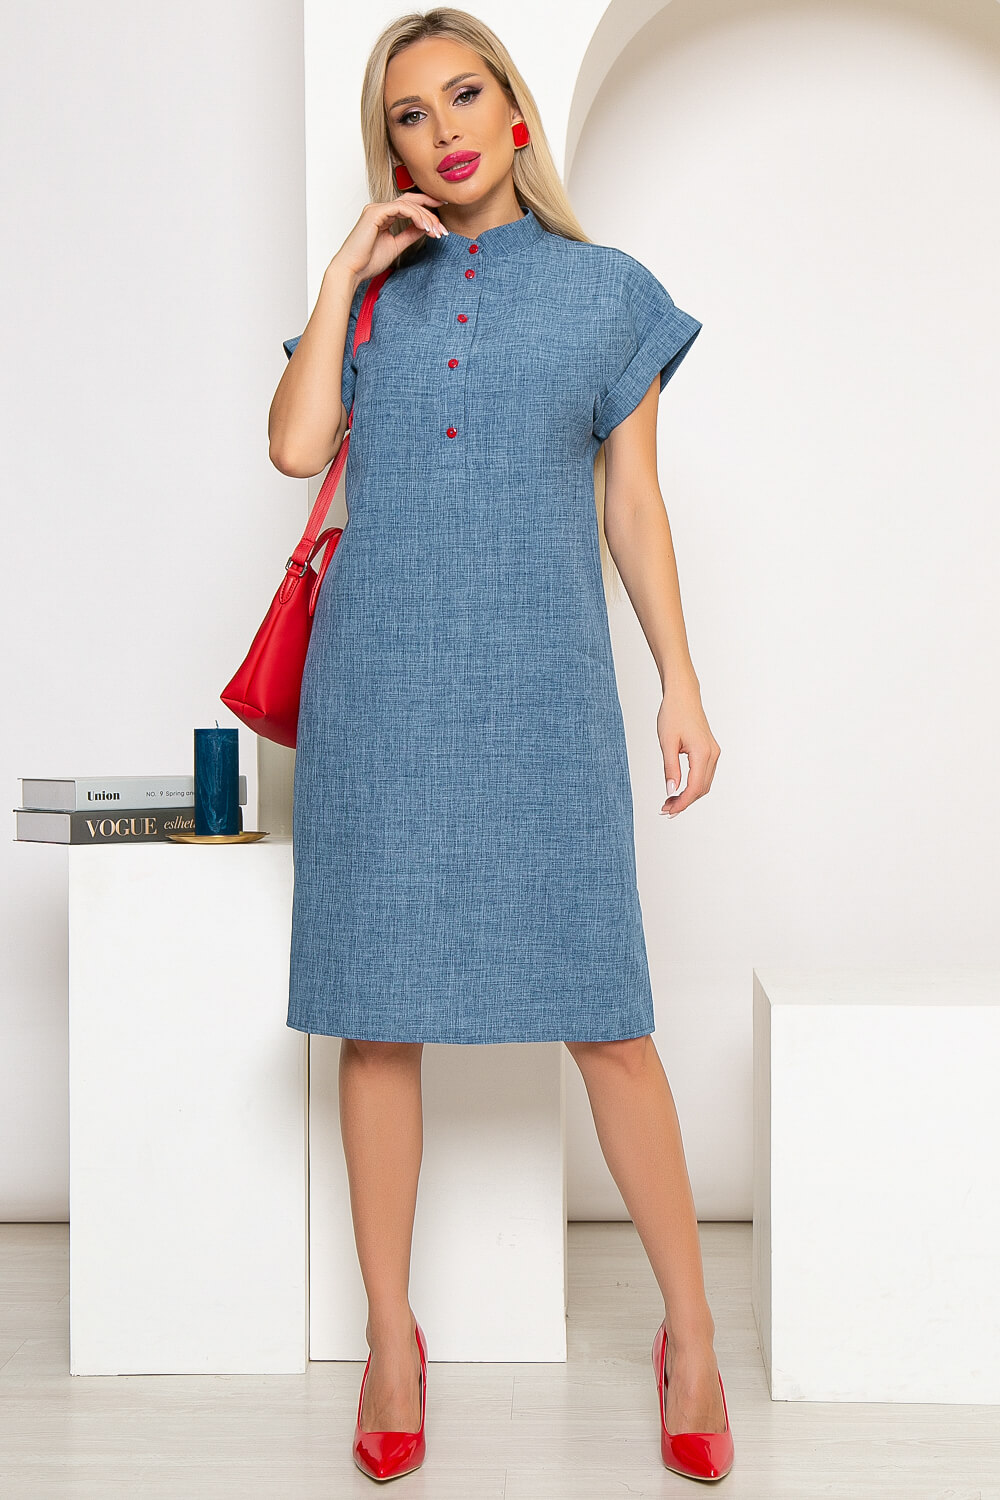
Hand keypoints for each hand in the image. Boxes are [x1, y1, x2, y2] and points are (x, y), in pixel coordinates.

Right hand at [328, 193, 449, 283]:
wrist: (352, 270)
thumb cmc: (368, 262)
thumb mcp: (396, 245)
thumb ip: (410, 234)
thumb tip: (425, 228)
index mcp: (383, 216)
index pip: (409, 206)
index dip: (427, 210)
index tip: (441, 222)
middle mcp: (380, 209)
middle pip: (411, 201)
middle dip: (430, 211)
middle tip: (443, 227)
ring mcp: (377, 209)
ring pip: (409, 204)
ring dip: (426, 217)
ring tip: (436, 232)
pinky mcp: (375, 212)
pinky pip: (401, 208)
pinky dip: (416, 216)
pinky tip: (425, 227)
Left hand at [656, 680, 720, 816]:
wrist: (683, 695)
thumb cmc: (674, 714)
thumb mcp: (667, 742)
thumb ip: (670, 769)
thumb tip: (671, 791)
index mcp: (703, 753)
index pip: (695, 787)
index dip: (682, 803)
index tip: (667, 810)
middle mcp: (713, 754)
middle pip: (701, 789)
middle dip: (684, 802)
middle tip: (665, 809)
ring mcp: (713, 752)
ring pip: (704, 783)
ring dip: (688, 795)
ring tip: (669, 801)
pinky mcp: (710, 750)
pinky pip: (704, 774)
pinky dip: (693, 785)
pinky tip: (679, 788)